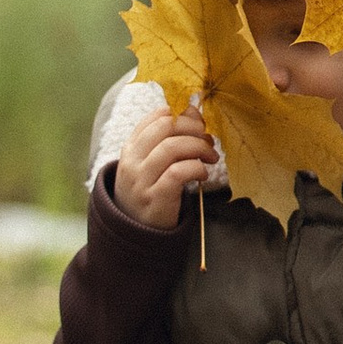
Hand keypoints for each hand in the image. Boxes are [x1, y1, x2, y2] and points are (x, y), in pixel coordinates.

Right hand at [111, 93, 220, 232]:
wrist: (136, 233)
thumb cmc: (150, 192)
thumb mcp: (151, 164)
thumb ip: (167, 140)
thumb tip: (193, 111)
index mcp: (131, 148)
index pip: (156, 117)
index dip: (183, 114)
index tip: (199, 122)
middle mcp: (132, 162)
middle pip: (165, 128)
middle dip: (193, 128)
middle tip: (208, 139)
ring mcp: (141, 181)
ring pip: (171, 147)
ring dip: (198, 147)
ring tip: (211, 156)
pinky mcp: (154, 199)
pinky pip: (177, 173)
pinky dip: (196, 168)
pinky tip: (203, 174)